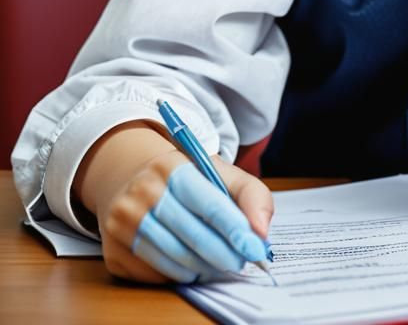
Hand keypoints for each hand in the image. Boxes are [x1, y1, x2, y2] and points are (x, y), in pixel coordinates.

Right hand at [98, 150, 273, 283]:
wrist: (130, 180)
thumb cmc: (185, 180)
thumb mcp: (219, 173)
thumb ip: (251, 195)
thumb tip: (261, 233)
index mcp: (171, 167)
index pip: (209, 204)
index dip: (235, 230)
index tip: (254, 248)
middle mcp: (142, 192)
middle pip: (192, 236)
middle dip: (223, 254)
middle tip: (240, 261)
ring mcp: (122, 223)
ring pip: (174, 260)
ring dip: (203, 268)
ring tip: (218, 264)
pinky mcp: (112, 251)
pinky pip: (154, 275)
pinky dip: (178, 275)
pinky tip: (191, 266)